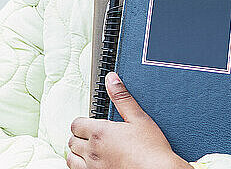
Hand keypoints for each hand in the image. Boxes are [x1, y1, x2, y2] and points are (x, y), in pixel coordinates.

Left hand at [67, 72, 191, 168]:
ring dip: (77, 153)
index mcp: (100, 133)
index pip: (76, 124)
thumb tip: (111, 79)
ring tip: (90, 149)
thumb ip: (122, 97)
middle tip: (92, 135)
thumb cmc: (150, 148)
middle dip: (79, 136)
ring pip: (71, 159)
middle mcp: (92, 152)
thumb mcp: (138, 117)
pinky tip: (93, 163)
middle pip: (72, 141)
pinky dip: (81, 166)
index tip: (90, 123)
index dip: (82, 122)